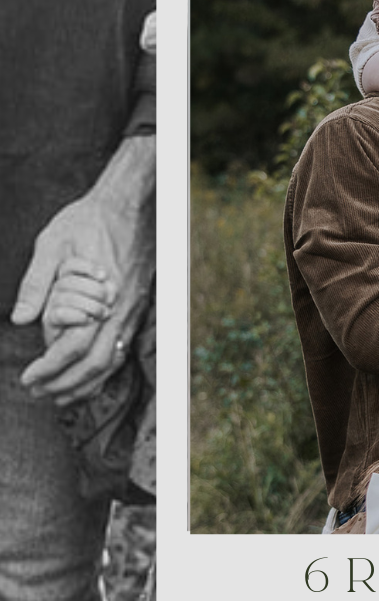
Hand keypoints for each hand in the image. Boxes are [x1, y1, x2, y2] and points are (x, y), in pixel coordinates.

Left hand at [11, 137, 153, 404]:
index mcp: (98, 297)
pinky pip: (120, 351)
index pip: (73, 347)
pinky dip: (102, 371)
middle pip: (95, 364)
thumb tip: (20, 319)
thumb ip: (36, 284)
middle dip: (65, 385)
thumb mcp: (52, 244)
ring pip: (112, 362)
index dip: (49, 368)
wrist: (130, 205)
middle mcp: (120, 310)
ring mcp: (132, 312)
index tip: (28, 378)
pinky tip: (86, 376)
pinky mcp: (136, 309)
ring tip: (59, 395)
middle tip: (38, 393)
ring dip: (85, 384)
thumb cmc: (88, 221)